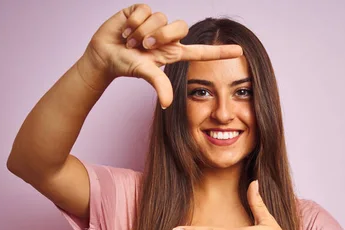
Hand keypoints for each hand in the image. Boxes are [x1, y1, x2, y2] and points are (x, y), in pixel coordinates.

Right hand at [82, 4, 242, 106]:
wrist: (104, 56)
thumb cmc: (125, 66)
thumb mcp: (144, 73)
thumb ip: (159, 84)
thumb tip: (167, 104)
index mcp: (173, 52)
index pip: (202, 51)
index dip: (220, 52)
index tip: (240, 51)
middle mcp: (167, 36)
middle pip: (180, 27)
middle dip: (160, 35)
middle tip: (144, 46)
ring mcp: (155, 22)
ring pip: (159, 18)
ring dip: (142, 31)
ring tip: (131, 41)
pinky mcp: (141, 11)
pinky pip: (144, 10)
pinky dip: (133, 22)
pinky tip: (126, 30)